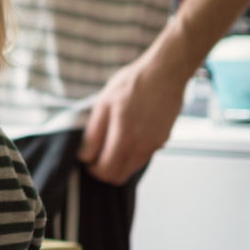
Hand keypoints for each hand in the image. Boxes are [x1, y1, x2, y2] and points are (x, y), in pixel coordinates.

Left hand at [78, 53, 187, 184]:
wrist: (165, 73)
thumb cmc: (132, 84)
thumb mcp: (103, 104)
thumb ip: (94, 133)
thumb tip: (85, 155)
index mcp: (124, 137)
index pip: (105, 171)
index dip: (92, 168)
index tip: (87, 159)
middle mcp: (141, 146)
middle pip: (119, 176)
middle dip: (104, 170)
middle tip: (97, 154)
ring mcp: (155, 145)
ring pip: (132, 169)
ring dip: (119, 163)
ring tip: (111, 143)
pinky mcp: (163, 141)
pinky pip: (143, 158)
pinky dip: (132, 155)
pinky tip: (127, 137)